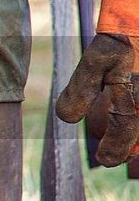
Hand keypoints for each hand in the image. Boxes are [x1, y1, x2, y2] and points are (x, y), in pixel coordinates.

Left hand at [56, 33, 138, 166]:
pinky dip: (137, 123)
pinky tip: (131, 132)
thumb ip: (81, 89)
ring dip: (136, 140)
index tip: (104, 160)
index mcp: (134, 94)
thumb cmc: (118, 40)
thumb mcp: (96, 60)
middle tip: (114, 157)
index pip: (125, 129)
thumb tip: (68, 120)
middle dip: (131, 149)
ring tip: (127, 150)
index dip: (115, 149)